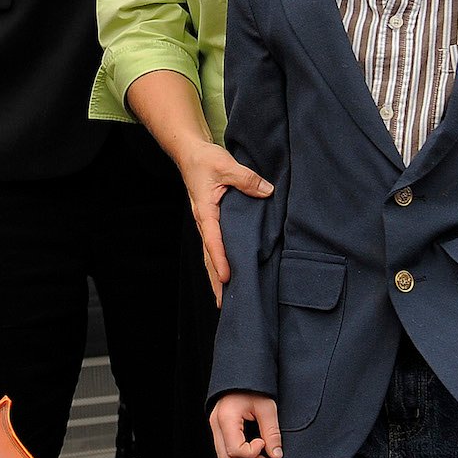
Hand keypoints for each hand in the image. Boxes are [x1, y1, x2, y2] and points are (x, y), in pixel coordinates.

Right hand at [173, 141, 274, 304]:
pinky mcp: (212, 221)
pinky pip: (215, 246)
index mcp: (205, 211)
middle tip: (223, 303)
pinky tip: (226, 275)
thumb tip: (267, 191)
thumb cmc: (205, 159)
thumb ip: (247, 179)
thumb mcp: (226, 165)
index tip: (226, 277)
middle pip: (208, 256)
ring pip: (210, 255)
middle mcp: (204, 221)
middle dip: (215, 280)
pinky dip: (218, 262)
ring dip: (216, 276)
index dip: (220, 259)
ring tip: (224, 299)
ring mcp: (207, 223)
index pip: (213, 240)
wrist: (190, 154)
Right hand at [210, 392, 281, 457]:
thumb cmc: (255, 386)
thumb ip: (272, 432)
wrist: (244, 373)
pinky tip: (254, 456)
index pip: (235, 450)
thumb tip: (276, 455)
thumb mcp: (267, 407)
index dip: (252, 453)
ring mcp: (215, 428)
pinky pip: (225, 452)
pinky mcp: (219, 430)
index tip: (264, 442)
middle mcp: (216, 424)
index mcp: (226, 418)